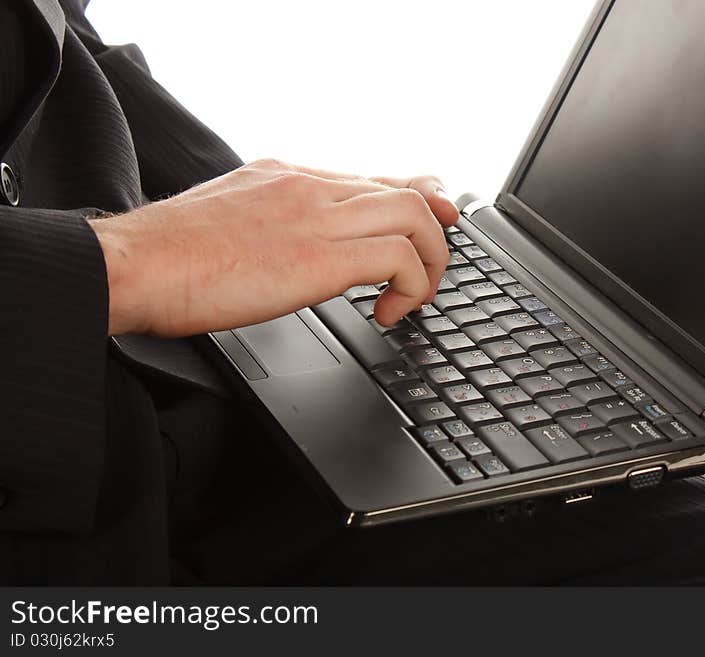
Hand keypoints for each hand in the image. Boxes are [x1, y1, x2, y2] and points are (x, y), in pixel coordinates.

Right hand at [88, 159, 458, 335]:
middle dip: (435, 234)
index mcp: (287, 177)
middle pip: (405, 191)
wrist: (132, 263)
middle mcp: (309, 186)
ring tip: (411, 299)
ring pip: (413, 217)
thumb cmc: (165, 255)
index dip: (416, 198)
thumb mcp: (228, 220)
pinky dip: (410, 286)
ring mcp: (315, 216)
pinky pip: (396, 257)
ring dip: (429, 263)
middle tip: (432, 272)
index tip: (435, 220)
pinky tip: (386, 313)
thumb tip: (287, 250)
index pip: (372, 177)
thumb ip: (269, 224)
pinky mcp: (317, 257)